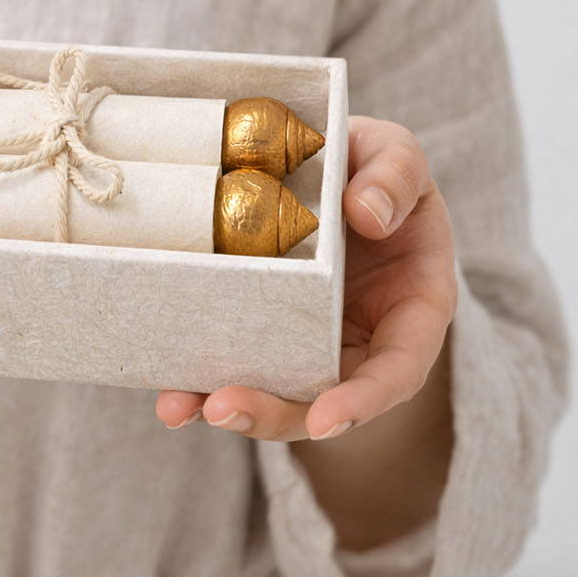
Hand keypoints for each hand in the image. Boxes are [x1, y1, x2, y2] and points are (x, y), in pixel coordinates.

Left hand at [157, 116, 456, 440]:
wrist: (324, 168)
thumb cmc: (372, 167)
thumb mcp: (395, 155)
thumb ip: (395, 175)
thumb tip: (366, 213)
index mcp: (411, 309)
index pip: (397, 371)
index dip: (363, 401)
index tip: (326, 422)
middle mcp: (359, 342)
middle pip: (322, 399)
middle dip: (273, 413)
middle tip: (223, 408)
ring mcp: (307, 344)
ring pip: (273, 394)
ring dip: (226, 406)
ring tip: (177, 407)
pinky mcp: (259, 333)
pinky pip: (233, 362)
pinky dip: (199, 379)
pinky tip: (166, 390)